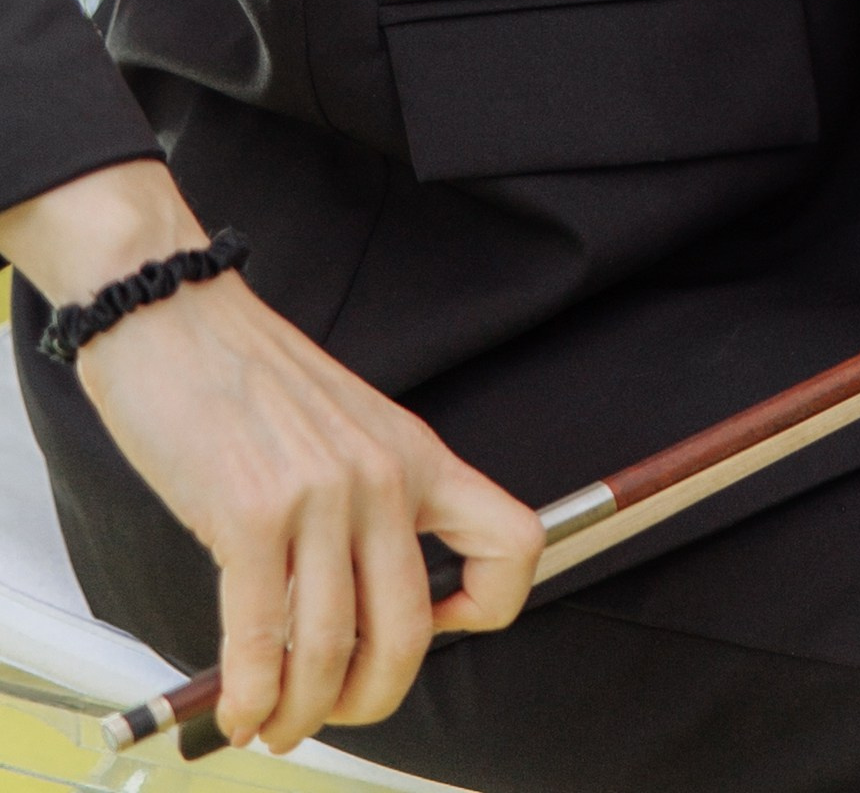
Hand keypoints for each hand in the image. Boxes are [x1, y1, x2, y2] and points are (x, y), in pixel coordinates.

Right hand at [0, 162, 541, 752]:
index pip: (511, 540)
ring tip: (275, 723)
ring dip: (302, 713)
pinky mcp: (248, 511)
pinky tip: (239, 708)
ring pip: (333, 650)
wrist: (171, 311)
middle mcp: (380, 475)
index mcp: (415, 452)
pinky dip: (251, 695)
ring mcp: (318, 494)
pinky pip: (263, 638)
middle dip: (371, 699)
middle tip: (334, 713)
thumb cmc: (245, 373)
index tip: (440, 631)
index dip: (490, 606)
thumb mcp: (342, 427)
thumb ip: (367, 502)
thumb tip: (360, 609)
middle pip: (410, 631)